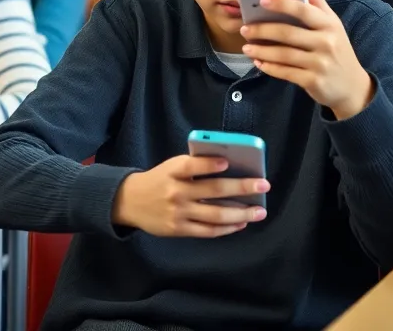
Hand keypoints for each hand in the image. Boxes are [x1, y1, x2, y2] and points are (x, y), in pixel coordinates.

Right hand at [112, 155, 268, 237]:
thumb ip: (194, 167)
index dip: (209, 164)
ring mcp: (178, 213)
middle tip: (264, 185)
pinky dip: (226, 227)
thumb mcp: (170, 167)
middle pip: (213, 190)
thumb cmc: (159, 179)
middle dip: (242, 188)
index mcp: (172, 171)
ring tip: (259, 211)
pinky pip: (208, 230)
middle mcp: (176, 192)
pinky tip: (240, 223)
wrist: (129, 201)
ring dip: (241, 213)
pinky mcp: (179, 229)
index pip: (191, 165)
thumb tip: (229, 169)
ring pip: (215, 214)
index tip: (227, 162)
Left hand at [239, 0, 373, 118]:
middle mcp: (326, 42)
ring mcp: (320, 63)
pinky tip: (259, 63)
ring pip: (284, 54)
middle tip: (245, 29)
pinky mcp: (313, 81)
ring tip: (247, 48)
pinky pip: (286, 72)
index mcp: (330, 25)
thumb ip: (318, 3)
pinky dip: (270, 68)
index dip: (282, 4)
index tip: (262, 1)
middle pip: (288, 33)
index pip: (303, 10)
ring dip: (262, 51)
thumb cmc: (338, 51)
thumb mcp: (333, 25)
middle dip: (262, 30)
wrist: (353, 87)